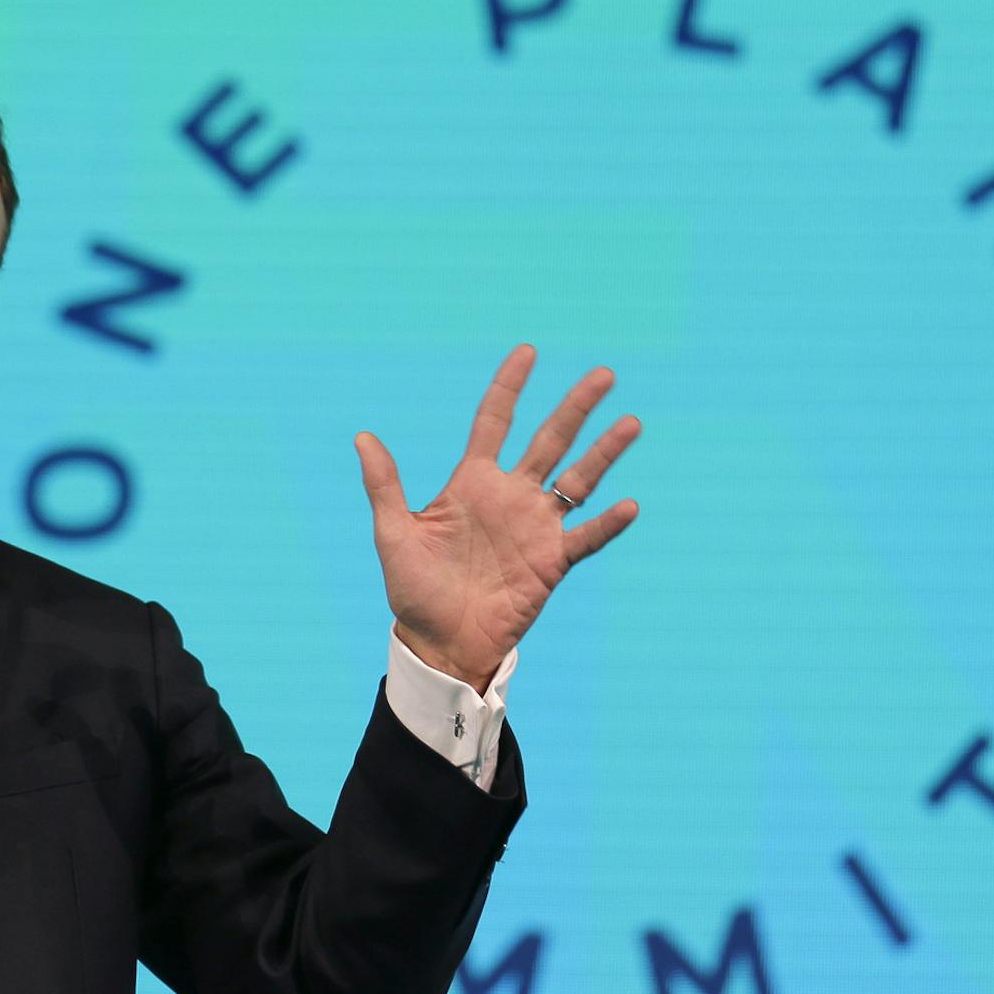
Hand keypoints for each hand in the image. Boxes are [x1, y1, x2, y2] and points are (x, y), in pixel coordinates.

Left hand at [355, 343, 640, 690]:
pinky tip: (627, 505)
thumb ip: (384, 485)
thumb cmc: (414, 589)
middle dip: (576, 408)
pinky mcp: (551, 562)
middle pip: (549, 440)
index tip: (528, 352)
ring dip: (604, 453)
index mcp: (472, 482)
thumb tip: (362, 436)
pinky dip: (607, 525)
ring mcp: (535, 528)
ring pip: (578, 480)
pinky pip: (585, 538)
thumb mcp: (394, 532)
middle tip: (604, 375)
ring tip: (631, 423)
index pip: (495, 422)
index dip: (510, 387)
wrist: (439, 641)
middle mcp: (510, 497)